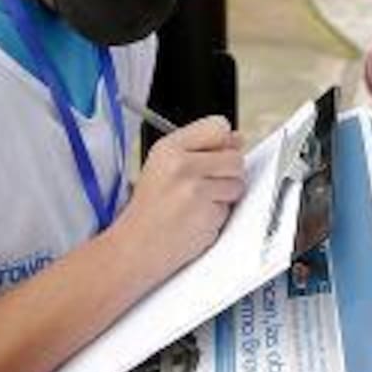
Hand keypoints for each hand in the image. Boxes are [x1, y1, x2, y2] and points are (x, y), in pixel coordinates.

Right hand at [113, 115, 244, 282]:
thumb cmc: (149, 208)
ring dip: (225, 196)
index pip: (219, 126)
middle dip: (228, 173)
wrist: (135, 246)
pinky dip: (218, 216)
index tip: (218, 154)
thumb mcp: (162, 165)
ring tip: (198, 203)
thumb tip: (237, 139)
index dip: (224, 143)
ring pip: (237, 184)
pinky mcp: (206, 215)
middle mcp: (181, 165)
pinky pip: (229, 209)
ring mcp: (195, 190)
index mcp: (169, 147)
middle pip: (235, 157)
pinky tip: (197, 219)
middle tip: (205, 185)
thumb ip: (199, 148)